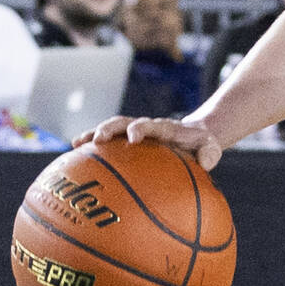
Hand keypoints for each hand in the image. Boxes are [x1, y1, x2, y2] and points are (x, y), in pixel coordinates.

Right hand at [76, 115, 224, 171]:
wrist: (194, 137)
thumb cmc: (202, 146)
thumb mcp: (211, 149)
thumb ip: (210, 155)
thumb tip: (205, 163)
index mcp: (164, 129)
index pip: (150, 124)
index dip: (140, 128)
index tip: (133, 138)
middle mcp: (146, 128)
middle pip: (123, 122)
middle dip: (109, 129)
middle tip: (97, 140)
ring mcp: (134, 133)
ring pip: (111, 129)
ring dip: (93, 134)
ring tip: (75, 145)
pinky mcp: (127, 142)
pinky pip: (107, 143)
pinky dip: (91, 148)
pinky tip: (73, 160)